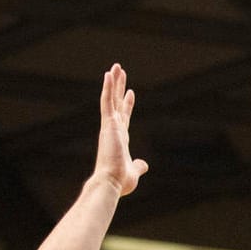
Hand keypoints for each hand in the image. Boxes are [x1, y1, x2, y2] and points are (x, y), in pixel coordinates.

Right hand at [94, 64, 148, 196]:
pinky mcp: (108, 124)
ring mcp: (110, 126)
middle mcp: (113, 130)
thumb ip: (138, 166)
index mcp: (120, 139)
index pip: (124, 117)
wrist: (111, 183)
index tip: (130, 92)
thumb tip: (144, 165)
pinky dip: (108, 88)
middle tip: (120, 71)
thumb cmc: (120, 181)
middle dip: (119, 87)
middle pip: (116, 103)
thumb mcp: (134, 172)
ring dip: (113, 82)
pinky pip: (107, 102)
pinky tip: (109, 74)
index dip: (127, 105)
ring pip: (111, 99)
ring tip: (116, 66)